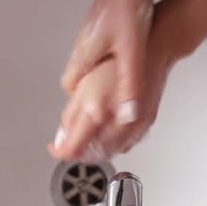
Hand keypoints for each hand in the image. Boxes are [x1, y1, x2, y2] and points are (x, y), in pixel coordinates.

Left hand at [49, 23, 174, 161]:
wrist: (151, 50)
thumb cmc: (118, 58)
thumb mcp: (82, 83)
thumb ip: (71, 114)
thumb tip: (62, 135)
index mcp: (98, 112)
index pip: (74, 148)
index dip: (61, 151)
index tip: (55, 146)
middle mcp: (118, 124)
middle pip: (93, 155)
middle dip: (79, 151)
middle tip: (68, 142)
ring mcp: (135, 127)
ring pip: (111, 152)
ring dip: (96, 150)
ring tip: (86, 139)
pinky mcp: (145, 125)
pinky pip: (126, 144)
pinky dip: (113, 145)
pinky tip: (107, 134)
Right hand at [61, 0, 156, 107]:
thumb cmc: (128, 8)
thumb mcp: (133, 53)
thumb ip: (129, 85)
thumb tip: (127, 115)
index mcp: (84, 55)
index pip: (70, 87)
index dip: (77, 103)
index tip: (84, 113)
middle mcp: (83, 45)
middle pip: (76, 77)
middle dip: (85, 94)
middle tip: (96, 106)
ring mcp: (92, 34)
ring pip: (87, 64)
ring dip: (96, 79)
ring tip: (109, 91)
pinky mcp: (103, 27)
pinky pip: (98, 52)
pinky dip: (105, 65)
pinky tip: (121, 65)